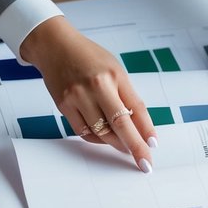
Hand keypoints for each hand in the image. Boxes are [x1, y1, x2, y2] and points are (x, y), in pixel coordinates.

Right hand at [20, 17, 156, 171]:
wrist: (54, 46)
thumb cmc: (88, 57)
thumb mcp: (114, 69)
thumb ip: (126, 96)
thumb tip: (140, 127)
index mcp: (114, 75)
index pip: (136, 107)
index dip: (146, 129)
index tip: (153, 145)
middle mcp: (96, 86)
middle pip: (120, 123)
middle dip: (135, 146)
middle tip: (144, 161)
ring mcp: (77, 97)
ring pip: (101, 132)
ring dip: (116, 144)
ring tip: (124, 147)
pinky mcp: (63, 106)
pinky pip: (84, 131)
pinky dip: (97, 139)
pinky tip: (105, 138)